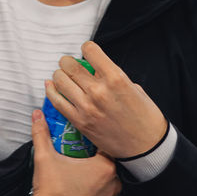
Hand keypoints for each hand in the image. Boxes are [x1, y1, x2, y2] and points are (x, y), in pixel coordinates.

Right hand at [30, 109, 120, 195]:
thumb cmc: (52, 193)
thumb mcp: (45, 158)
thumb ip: (42, 133)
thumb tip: (37, 115)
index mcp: (104, 167)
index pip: (105, 143)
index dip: (94, 139)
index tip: (84, 138)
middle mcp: (113, 182)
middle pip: (109, 159)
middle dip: (95, 156)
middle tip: (81, 153)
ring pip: (110, 176)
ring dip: (99, 173)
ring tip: (83, 170)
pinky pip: (108, 192)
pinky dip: (100, 187)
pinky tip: (85, 185)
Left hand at [46, 41, 166, 158]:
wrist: (145, 146)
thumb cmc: (144, 116)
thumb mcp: (133, 87)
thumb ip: (112, 77)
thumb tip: (95, 70)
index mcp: (115, 78)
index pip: (90, 50)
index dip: (87, 48)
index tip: (87, 52)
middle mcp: (98, 91)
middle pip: (70, 65)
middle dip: (67, 61)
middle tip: (69, 63)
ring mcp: (87, 107)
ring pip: (60, 80)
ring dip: (59, 75)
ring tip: (63, 76)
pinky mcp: (79, 122)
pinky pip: (57, 102)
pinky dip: (51, 91)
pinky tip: (52, 87)